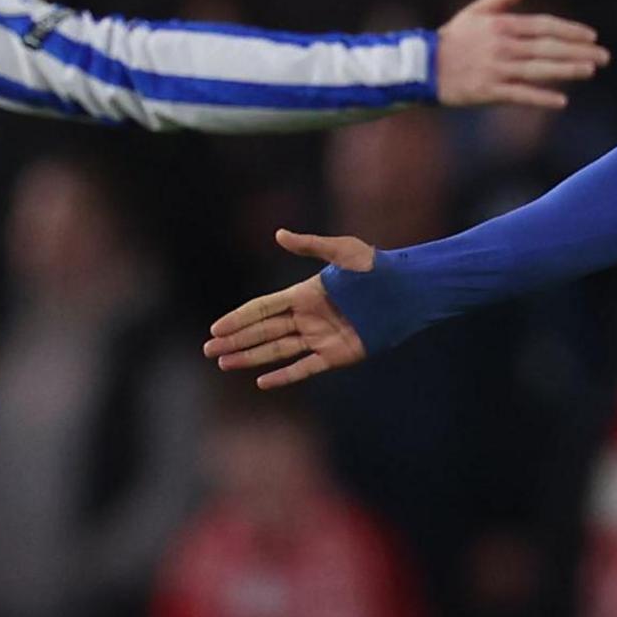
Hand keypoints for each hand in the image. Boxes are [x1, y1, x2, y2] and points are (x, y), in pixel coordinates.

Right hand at [204, 230, 377, 388]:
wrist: (408, 292)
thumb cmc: (378, 269)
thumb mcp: (344, 251)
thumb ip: (311, 244)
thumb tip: (278, 234)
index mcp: (304, 294)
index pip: (262, 309)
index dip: (238, 318)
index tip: (216, 328)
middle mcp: (307, 318)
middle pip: (263, 332)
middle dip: (235, 341)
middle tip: (209, 350)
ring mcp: (320, 338)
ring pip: (276, 351)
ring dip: (250, 358)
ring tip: (224, 364)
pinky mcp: (336, 356)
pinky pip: (304, 368)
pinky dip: (283, 376)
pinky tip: (261, 381)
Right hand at [435, 0, 608, 109]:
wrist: (423, 67)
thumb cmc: (452, 38)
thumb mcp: (476, 12)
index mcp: (502, 25)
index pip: (544, 26)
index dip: (570, 31)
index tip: (592, 37)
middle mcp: (503, 46)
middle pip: (548, 48)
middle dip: (579, 51)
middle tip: (604, 57)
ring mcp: (496, 69)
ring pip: (538, 69)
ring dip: (566, 70)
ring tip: (590, 71)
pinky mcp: (489, 91)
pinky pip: (520, 94)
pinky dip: (540, 97)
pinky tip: (561, 101)